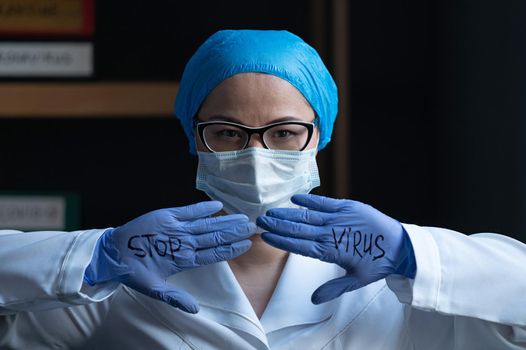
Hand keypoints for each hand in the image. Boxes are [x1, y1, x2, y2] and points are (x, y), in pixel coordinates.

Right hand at [84, 201, 254, 312]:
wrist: (115, 253)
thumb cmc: (134, 271)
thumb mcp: (154, 288)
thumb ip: (175, 297)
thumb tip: (194, 310)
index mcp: (185, 259)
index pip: (214, 254)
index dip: (231, 249)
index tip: (247, 245)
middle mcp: (186, 242)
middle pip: (215, 237)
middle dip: (234, 232)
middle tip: (253, 226)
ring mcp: (179, 228)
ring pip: (207, 224)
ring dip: (225, 221)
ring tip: (242, 217)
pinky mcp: (169, 216)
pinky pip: (189, 211)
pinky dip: (203, 208)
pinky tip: (218, 206)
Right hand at [256, 194, 415, 303]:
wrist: (400, 244)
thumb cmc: (378, 263)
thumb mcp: (357, 280)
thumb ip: (334, 288)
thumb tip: (314, 300)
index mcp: (331, 251)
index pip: (300, 245)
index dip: (281, 240)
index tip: (266, 236)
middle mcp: (332, 233)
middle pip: (299, 229)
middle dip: (278, 225)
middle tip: (261, 220)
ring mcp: (339, 218)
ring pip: (308, 215)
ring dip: (288, 213)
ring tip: (272, 211)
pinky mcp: (348, 207)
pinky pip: (325, 202)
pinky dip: (310, 200)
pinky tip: (295, 198)